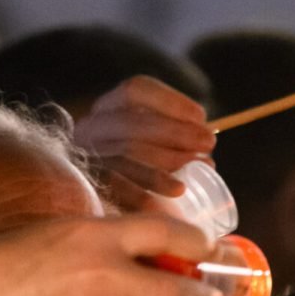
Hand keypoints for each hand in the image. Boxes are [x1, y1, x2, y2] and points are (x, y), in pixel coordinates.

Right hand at [73, 76, 217, 212]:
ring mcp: (86, 157)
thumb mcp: (153, 143)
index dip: (171, 101)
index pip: (135, 91)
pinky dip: (145, 191)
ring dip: (169, 160)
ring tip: (199, 168)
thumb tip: (205, 141)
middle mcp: (91, 128)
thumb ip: (175, 136)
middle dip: (177, 132)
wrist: (89, 204)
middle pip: (133, 122)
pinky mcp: (88, 186)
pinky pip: (117, 186)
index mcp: (108, 109)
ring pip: (126, 153)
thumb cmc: (141, 170)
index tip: (201, 117)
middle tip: (208, 144)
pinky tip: (174, 195)